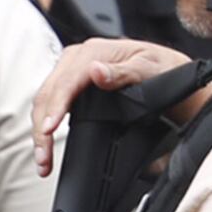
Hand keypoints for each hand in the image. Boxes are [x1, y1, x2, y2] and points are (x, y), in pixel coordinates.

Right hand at [29, 37, 193, 169]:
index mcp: (94, 51)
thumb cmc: (164, 71)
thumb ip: (122, 72)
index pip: (66, 82)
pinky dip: (45, 125)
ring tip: (43, 160)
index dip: (55, 108)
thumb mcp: (149, 70)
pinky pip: (51, 103)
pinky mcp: (72, 84)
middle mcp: (78, 58)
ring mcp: (72, 71)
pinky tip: (46, 144)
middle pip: (48, 93)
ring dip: (40, 131)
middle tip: (43, 159)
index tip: (49, 131)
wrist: (171, 74)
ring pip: (44, 100)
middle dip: (41, 128)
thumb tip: (97, 72)